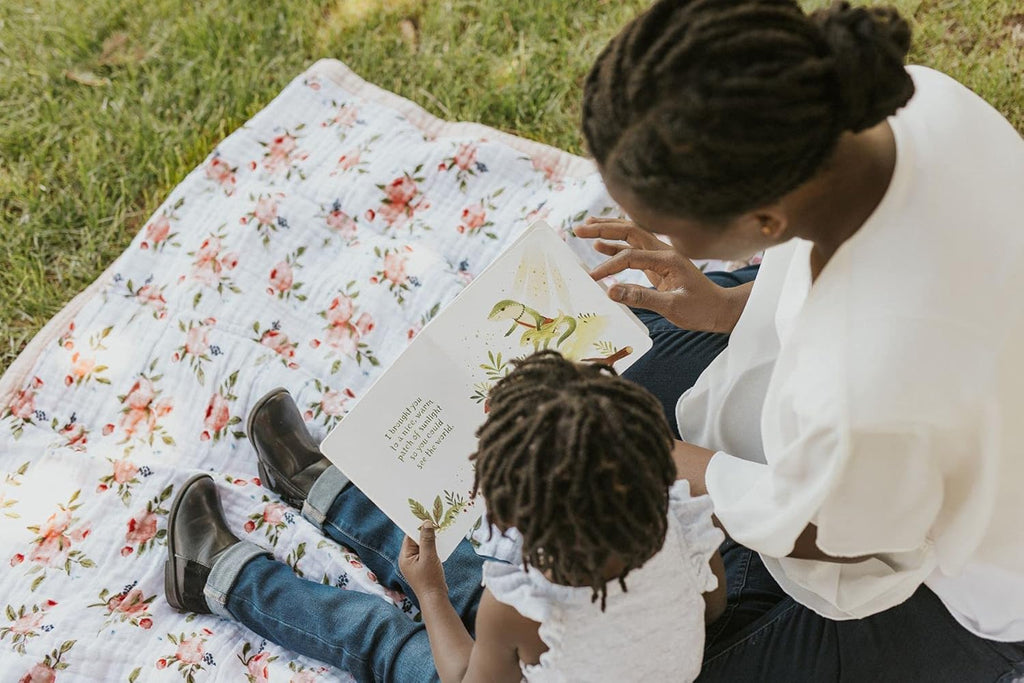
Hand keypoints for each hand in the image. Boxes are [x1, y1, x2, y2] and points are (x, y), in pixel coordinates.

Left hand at [399, 522, 447, 598]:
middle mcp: (408, 559)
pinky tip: (442, 542)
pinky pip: (427, 552)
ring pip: (423, 546)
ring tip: (440, 530)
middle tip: (435, 521)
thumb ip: (427, 540)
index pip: (409, 537)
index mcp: (405, 557)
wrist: (435, 598)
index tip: (427, 516)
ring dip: (431, 539)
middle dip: (426, 532)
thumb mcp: (429, 557)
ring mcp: (416, 563)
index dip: (417, 526)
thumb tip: (426, 523)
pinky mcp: (423, 566)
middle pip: (416, 540)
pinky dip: (434, 547)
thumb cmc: (430, 579)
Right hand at [574, 217, 745, 332]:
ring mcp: (660, 256)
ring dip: (607, 232)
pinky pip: (633, 250)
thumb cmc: (701, 309)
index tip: (592, 279)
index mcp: (667, 259)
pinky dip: (616, 246)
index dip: (609, 266)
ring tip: (584, 229)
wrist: (720, 309)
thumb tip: (611, 291)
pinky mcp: (658, 264)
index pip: (630, 256)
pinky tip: (600, 245)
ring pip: (630, 236)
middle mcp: (663, 252)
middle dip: (603, 229)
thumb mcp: (673, 307)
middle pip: (629, 231)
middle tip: (578, 229)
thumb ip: (642, 298)